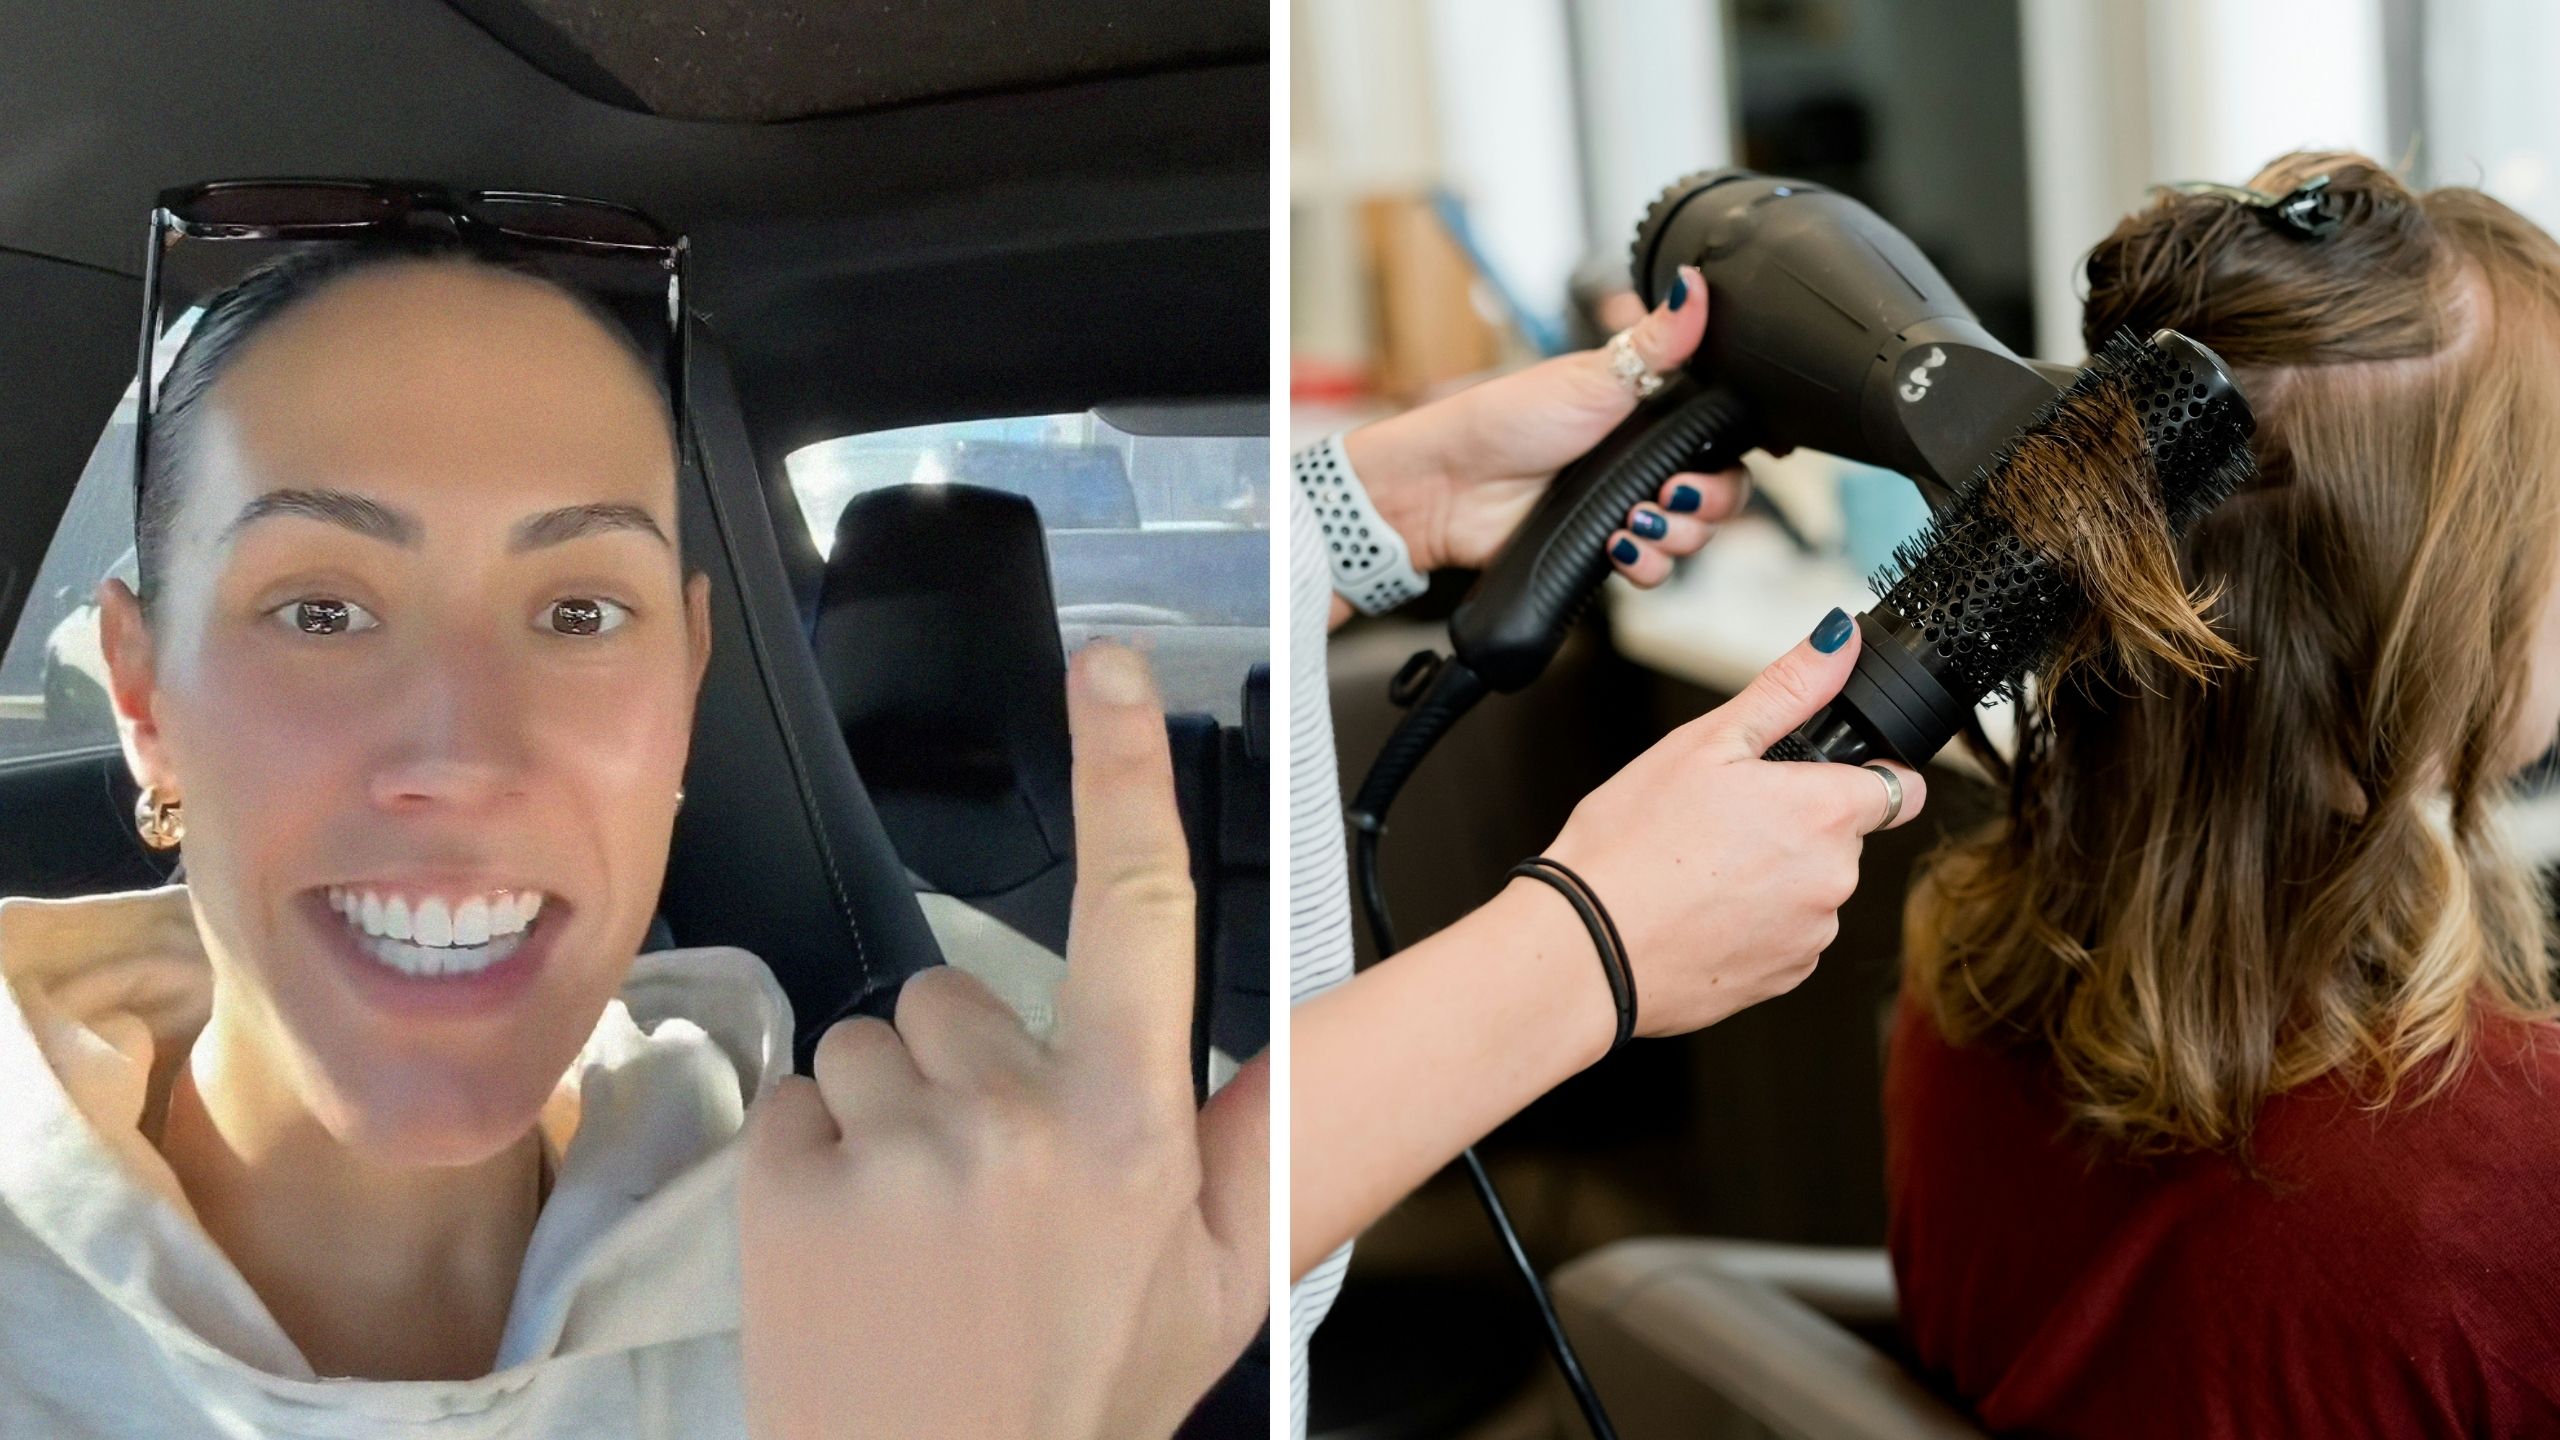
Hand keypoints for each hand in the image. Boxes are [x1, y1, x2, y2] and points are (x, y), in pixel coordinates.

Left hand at [738, 644, 1267, 1439]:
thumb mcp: (1218, 1276)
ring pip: (874, 1037)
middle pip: (965, 988)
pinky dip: (817, 1151)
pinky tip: (855, 1236)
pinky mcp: (790, 1182)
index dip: (1126, 771)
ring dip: (893, 1108)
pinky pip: (799, 1092)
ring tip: (922, 1222)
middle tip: (994, 1186)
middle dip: (974, 1061)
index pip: (1141, 910)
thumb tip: (1312, 1035)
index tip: (1109, 664)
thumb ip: (1252, 1138)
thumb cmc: (1075, 1395)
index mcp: (1132, 1132)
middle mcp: (1017, 1124)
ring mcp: (895, 1149)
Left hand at [1343, 264, 1749, 587]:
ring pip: (1692, 536)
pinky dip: (1647, 566)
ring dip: (1677, 535)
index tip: (1739, 457)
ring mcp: (1627, 507)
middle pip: (1721, 494)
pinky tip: (1618, 548)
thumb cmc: (1509, 419)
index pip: (1724, 440)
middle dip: (1709, 501)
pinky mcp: (1605, 549)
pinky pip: (1652, 571)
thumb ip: (1657, 341)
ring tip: (1634, 520)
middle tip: (1671, 492)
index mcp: (1653, 415)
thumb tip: (1696, 283)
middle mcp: (1646, 463)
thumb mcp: (1594, 376)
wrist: (1450, 486)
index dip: (1737, 455)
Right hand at [1525, 612, 1928, 1043]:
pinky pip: (1786, 938)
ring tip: (1701, 869)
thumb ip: (1787, 690)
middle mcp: (1835, 879)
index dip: (1863, 775)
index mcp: (1824, 812)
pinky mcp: (1783, 978)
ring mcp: (1811, 935)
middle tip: (1722, 821)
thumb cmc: (1632, 843)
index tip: (1818, 778)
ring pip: (1812, 890)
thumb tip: (1838, 640)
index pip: (1900, 788)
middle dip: (1798, 826)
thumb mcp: (1704, 743)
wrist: (1586, 948)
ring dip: (1776, 878)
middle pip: (1845, 839)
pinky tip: (1700, 912)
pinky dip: (1754, 925)